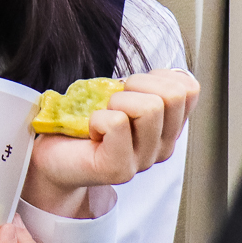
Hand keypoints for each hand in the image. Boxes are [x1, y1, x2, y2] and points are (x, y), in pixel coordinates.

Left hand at [22, 69, 199, 217]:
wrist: (52, 154)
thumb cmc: (85, 119)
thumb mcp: (123, 94)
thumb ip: (151, 86)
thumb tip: (169, 72)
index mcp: (169, 127)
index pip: (189, 88)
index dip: (158, 76)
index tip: (132, 89)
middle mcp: (163, 147)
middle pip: (173, 95)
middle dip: (138, 84)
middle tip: (115, 101)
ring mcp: (143, 161)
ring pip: (149, 107)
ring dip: (117, 101)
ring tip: (103, 116)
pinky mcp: (119, 169)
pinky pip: (117, 123)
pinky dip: (97, 118)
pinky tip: (91, 132)